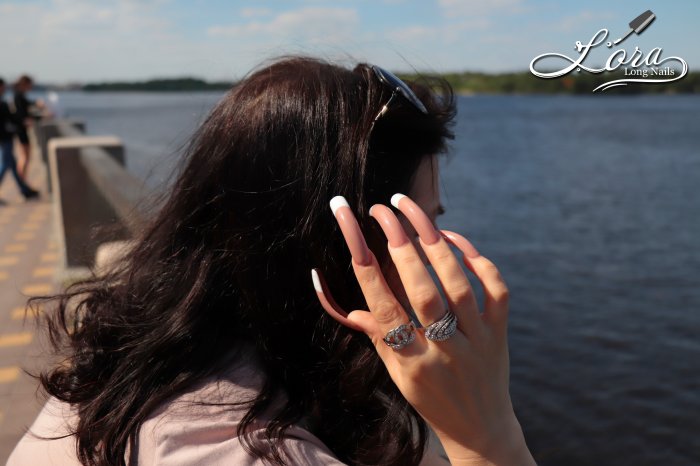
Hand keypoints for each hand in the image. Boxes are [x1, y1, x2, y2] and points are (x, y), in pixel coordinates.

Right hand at [311, 195, 534, 465]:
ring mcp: (477, 340)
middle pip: (422, 292)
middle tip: (383, 211)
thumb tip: (348, 304)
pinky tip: (454, 239)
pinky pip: (495, 289)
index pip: (383, 307)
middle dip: (400, 245)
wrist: (481, 430)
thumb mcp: (396, 375)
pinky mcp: (501, 333)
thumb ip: (377, 336)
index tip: (351, 229)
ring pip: (458, 285)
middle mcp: (444, 350)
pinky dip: (477, 260)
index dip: (365, 265)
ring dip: (435, 244)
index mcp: (411, 362)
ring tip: (413, 212)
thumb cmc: (430, 399)